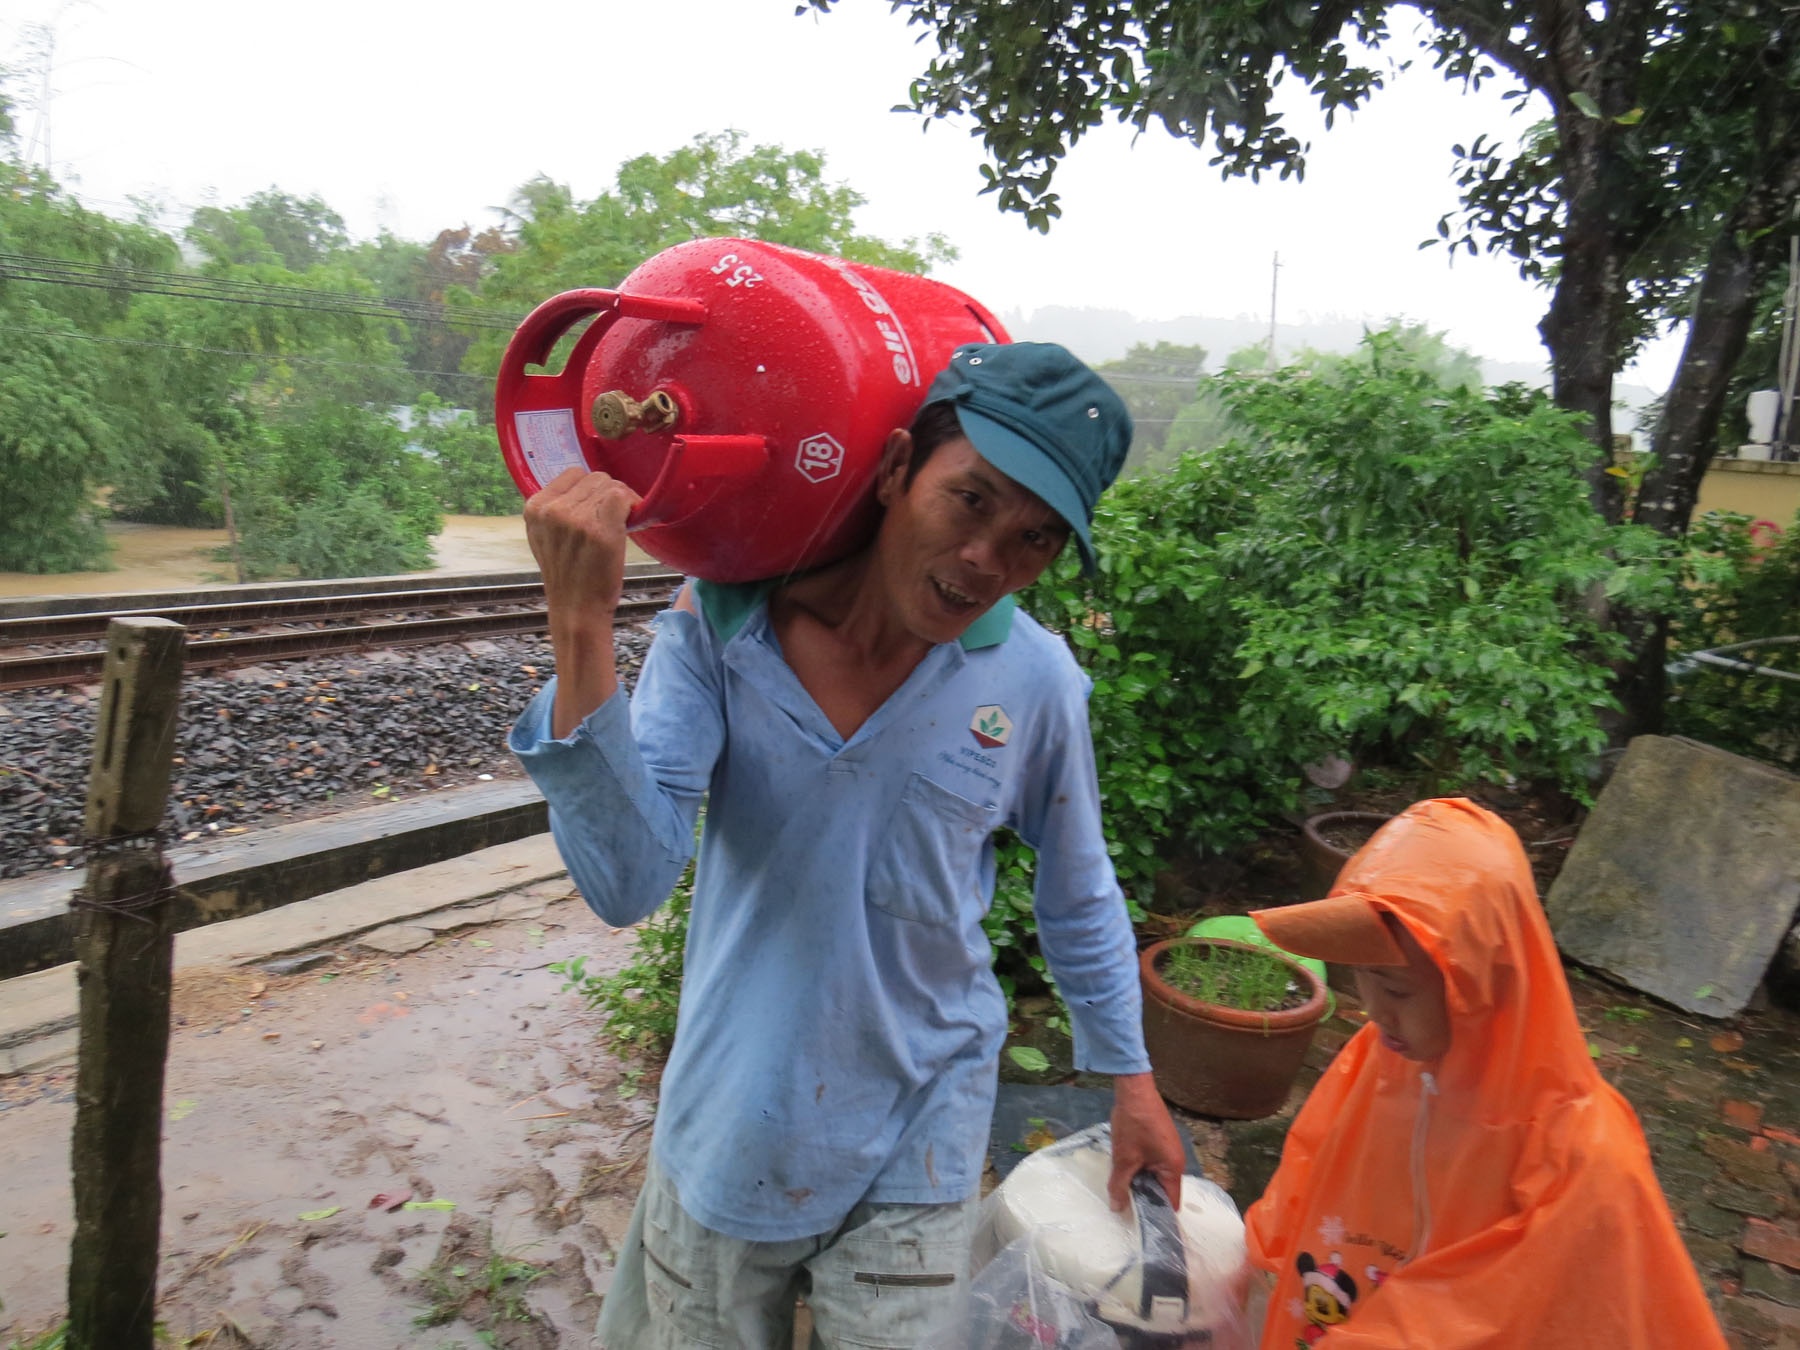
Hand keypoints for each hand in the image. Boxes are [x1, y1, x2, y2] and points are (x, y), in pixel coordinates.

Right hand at [523, 467, 640, 626]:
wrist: (577, 610)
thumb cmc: (569, 576)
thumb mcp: (546, 537)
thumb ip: (557, 510)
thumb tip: (585, 485)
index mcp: (535, 507)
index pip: (573, 474)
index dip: (591, 489)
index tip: (598, 509)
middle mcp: (551, 510)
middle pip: (595, 478)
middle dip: (608, 495)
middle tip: (614, 520)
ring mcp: (574, 519)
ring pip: (611, 486)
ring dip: (622, 502)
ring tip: (619, 527)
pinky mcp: (598, 530)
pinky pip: (623, 498)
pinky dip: (633, 507)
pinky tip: (630, 525)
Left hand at [1108, 1072, 1184, 1211]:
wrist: (1134, 1089)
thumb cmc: (1133, 1125)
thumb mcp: (1124, 1159)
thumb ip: (1120, 1185)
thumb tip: (1118, 1209)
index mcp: (1174, 1168)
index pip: (1171, 1201)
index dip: (1158, 1215)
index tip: (1144, 1226)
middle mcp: (1176, 1160)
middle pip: (1163, 1189)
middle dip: (1146, 1198)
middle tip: (1127, 1211)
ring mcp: (1169, 1149)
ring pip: (1155, 1175)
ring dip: (1141, 1182)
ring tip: (1124, 1193)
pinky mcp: (1160, 1140)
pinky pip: (1152, 1163)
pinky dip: (1141, 1169)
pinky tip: (1125, 1171)